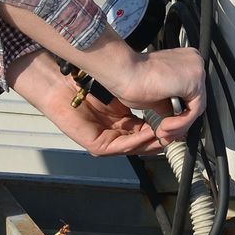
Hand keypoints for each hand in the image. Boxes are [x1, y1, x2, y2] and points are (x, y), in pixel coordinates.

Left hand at [6, 53, 164, 156]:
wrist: (60, 86)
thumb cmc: (85, 87)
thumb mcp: (119, 94)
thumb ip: (137, 102)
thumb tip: (162, 100)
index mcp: (120, 124)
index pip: (144, 133)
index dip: (159, 130)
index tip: (174, 124)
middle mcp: (113, 135)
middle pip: (141, 144)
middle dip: (158, 140)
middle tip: (173, 133)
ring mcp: (104, 142)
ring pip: (132, 148)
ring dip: (149, 143)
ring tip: (163, 135)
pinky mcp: (95, 145)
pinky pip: (118, 147)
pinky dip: (133, 142)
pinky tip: (145, 135)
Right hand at [106, 47, 205, 143]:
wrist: (123, 71)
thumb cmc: (131, 78)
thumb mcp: (156, 96)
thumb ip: (168, 103)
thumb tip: (174, 116)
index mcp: (184, 61)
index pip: (191, 95)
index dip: (179, 116)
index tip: (166, 127)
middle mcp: (193, 62)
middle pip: (195, 101)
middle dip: (179, 123)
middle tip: (165, 134)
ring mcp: (195, 68)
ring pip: (196, 107)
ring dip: (178, 126)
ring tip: (163, 133)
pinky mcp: (195, 78)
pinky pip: (195, 109)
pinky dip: (180, 123)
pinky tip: (165, 127)